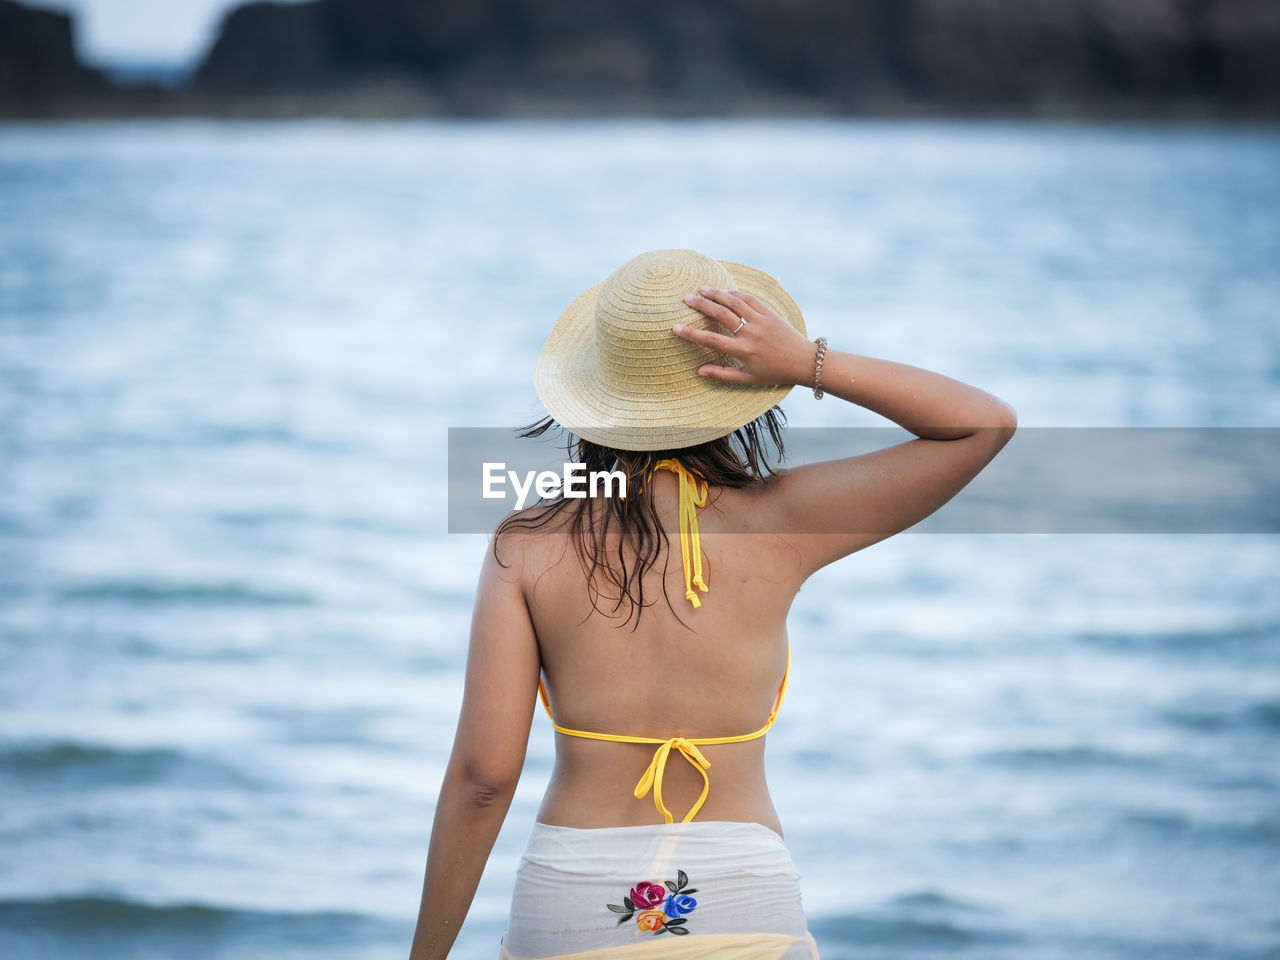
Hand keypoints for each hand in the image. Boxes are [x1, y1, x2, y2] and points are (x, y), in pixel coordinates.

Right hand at [673, 286, 814, 387]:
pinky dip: (735, 293)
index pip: (711, 340)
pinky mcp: (770, 313)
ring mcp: (761, 321)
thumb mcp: (748, 378)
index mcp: (743, 351)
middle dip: (701, 305)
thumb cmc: (774, 372)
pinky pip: (749, 299)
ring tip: (702, 289)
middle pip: (721, 315)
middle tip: (686, 298)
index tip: (676, 327)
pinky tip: (724, 291)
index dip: (691, 334)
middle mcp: (751, 334)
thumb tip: (699, 371)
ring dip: (717, 294)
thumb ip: (722, 374)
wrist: (803, 361)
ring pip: (735, 302)